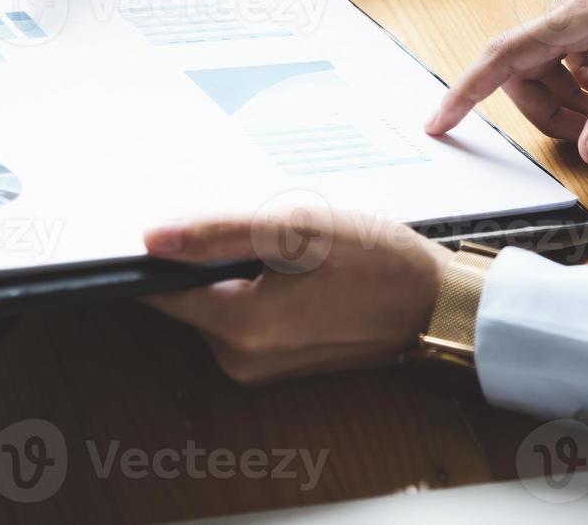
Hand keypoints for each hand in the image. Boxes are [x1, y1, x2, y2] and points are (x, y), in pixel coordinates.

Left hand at [142, 207, 451, 384]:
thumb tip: (152, 238)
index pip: (161, 290)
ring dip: (235, 271)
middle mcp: (240, 359)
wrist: (434, 304)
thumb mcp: (299, 229)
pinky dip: (256, 289)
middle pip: (190, 296)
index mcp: (241, 327)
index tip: (181, 219)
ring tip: (285, 247)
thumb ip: (219, 233)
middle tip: (258, 226)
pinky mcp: (276, 364)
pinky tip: (294, 269)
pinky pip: (245, 318)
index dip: (162, 253)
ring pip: (217, 304)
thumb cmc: (378, 262)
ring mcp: (259, 367)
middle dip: (209, 257)